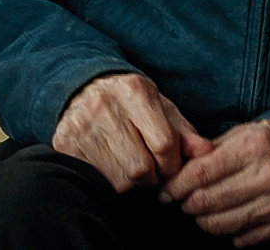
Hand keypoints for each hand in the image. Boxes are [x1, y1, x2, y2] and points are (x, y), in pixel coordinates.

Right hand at [53, 72, 210, 192]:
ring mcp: (81, 126)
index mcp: (134, 91)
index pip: (164, 144)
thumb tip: (205, 152)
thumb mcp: (160, 107)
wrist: (82, 89)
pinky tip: (110, 164)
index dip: (173, 163)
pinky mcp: (64, 144)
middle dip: (152, 175)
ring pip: (120, 179)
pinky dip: (109, 179)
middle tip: (150, 167)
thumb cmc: (130, 102)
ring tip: (129, 163)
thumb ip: (184, 131)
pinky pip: (97, 180)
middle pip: (141, 167)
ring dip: (131, 181)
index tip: (170, 163)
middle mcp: (105, 106)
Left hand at [163, 120, 269, 246]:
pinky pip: (244, 238)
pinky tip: (229, 217)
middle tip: (181, 201)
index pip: (200, 174)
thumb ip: (206, 150)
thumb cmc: (268, 143)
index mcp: (253, 146)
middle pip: (207, 202)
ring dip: (203, 221)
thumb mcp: (240, 133)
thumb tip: (173, 168)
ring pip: (222, 224)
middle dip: (186, 204)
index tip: (165, 191)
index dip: (175, 186)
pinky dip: (230, 232)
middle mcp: (269, 174)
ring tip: (202, 211)